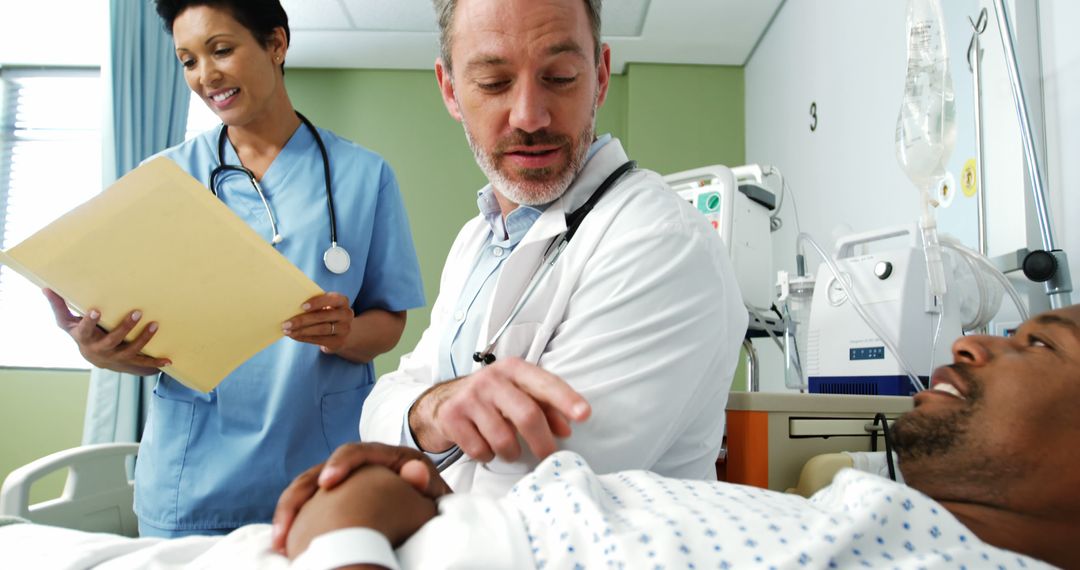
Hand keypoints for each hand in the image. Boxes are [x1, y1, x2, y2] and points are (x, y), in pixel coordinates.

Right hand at [43, 288, 169, 375]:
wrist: (94, 357)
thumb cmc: (81, 333)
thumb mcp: (66, 322)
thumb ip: (58, 305)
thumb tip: (45, 286)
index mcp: (84, 338)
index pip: (84, 329)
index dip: (89, 321)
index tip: (95, 309)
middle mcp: (99, 349)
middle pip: (111, 340)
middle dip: (124, 328)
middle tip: (137, 313)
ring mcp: (115, 357)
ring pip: (130, 351)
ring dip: (143, 339)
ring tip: (154, 325)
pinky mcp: (128, 362)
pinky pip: (142, 364)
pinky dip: (155, 363)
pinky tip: (169, 360)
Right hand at [271, 442, 450, 554]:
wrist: (423, 505)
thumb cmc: (429, 503)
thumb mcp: (433, 492)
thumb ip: (426, 483)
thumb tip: (415, 471)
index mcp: (386, 457)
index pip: (358, 452)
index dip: (341, 464)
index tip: (328, 484)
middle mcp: (358, 467)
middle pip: (319, 472)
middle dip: (300, 496)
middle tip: (289, 525)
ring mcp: (341, 482)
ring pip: (305, 489)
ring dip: (289, 512)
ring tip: (280, 540)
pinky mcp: (329, 499)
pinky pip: (304, 506)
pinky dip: (291, 522)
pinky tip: (282, 543)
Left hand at [282, 292, 353, 353]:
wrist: (341, 331)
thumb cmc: (326, 313)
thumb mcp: (325, 306)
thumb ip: (314, 305)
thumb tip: (291, 308)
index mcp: (342, 301)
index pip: (332, 299)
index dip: (317, 302)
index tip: (302, 306)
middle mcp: (346, 314)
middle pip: (323, 316)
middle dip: (303, 320)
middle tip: (286, 323)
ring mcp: (344, 329)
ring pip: (321, 329)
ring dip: (302, 331)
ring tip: (287, 331)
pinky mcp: (338, 342)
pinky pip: (319, 340)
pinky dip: (304, 338)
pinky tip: (294, 336)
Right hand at [410, 357, 590, 462]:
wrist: (440, 402)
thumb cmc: (491, 399)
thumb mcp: (518, 394)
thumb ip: (546, 408)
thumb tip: (567, 428)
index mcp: (514, 368)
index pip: (545, 383)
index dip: (566, 399)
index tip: (584, 414)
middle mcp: (491, 378)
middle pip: (528, 415)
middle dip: (543, 442)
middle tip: (549, 458)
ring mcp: (469, 397)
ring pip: (503, 439)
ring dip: (511, 452)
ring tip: (508, 449)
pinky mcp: (451, 417)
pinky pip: (480, 449)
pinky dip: (488, 455)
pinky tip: (484, 446)